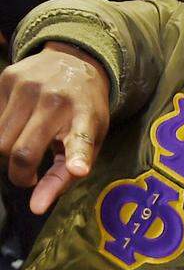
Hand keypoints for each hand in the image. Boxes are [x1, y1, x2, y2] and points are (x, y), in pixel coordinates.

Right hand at [0, 43, 109, 212]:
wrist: (75, 62)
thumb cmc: (83, 114)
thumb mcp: (88, 143)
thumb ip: (64, 177)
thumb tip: (36, 207)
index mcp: (86, 118)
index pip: (81, 140)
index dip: (76, 157)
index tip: (78, 170)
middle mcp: (57, 101)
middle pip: (20, 152)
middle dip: (19, 174)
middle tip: (28, 175)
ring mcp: (29, 87)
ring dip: (7, 154)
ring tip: (24, 148)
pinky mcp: (7, 78)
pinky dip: (1, 133)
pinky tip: (17, 127)